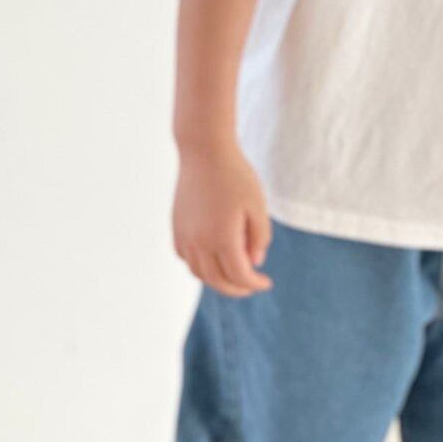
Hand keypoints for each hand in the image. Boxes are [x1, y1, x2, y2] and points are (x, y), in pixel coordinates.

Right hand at [172, 144, 273, 297]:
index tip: (266, 283)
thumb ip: (259, 238)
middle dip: (236, 289)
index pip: (239, 275)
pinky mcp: (176, 227)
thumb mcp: (257, 207)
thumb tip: (253, 263)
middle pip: (217, 280)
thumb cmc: (236, 176)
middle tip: (251, 286)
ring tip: (234, 275)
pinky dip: (200, 266)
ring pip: (199, 272)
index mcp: (223, 238)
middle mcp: (199, 242)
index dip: (254, 284)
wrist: (204, 152)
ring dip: (217, 280)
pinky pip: (186, 258)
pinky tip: (213, 258)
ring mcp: (184, 236)